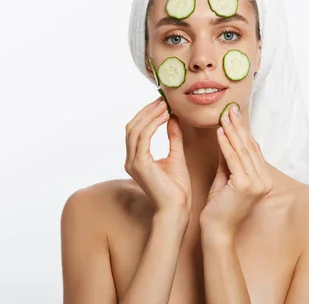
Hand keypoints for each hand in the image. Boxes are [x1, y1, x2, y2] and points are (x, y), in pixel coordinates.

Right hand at [125, 97, 191, 214]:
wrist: (177, 208)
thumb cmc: (177, 189)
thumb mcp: (176, 156)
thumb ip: (174, 137)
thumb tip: (173, 118)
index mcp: (137, 159)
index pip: (137, 130)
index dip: (147, 114)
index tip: (162, 103)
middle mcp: (131, 160)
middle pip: (132, 126)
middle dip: (147, 111)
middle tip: (162, 99)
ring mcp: (133, 162)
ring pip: (136, 129)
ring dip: (150, 114)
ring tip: (165, 105)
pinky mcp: (140, 165)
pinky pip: (143, 137)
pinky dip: (153, 124)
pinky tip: (165, 117)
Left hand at [200, 104, 274, 236]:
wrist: (216, 230)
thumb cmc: (219, 206)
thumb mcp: (225, 177)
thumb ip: (228, 158)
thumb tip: (225, 136)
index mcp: (263, 179)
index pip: (253, 150)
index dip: (243, 131)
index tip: (233, 114)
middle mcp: (264, 181)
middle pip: (249, 147)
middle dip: (238, 126)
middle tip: (230, 108)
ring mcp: (257, 184)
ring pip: (242, 151)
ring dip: (232, 131)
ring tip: (224, 116)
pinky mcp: (245, 186)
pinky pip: (234, 160)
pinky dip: (226, 144)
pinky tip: (220, 132)